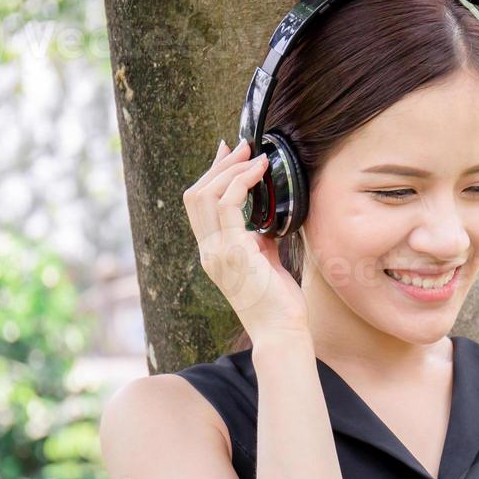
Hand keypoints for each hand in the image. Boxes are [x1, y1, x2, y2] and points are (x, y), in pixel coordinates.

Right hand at [183, 137, 309, 340]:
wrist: (282, 332)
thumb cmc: (279, 303)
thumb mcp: (267, 263)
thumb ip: (259, 240)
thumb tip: (266, 221)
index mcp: (213, 252)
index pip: (199, 205)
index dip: (211, 174)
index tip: (229, 152)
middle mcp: (208, 250)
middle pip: (196, 194)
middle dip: (219, 165)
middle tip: (243, 145)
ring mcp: (216, 252)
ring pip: (206, 195)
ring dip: (231, 169)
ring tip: (254, 154)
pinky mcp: (232, 252)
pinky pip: (229, 205)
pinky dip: (243, 181)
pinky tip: (260, 171)